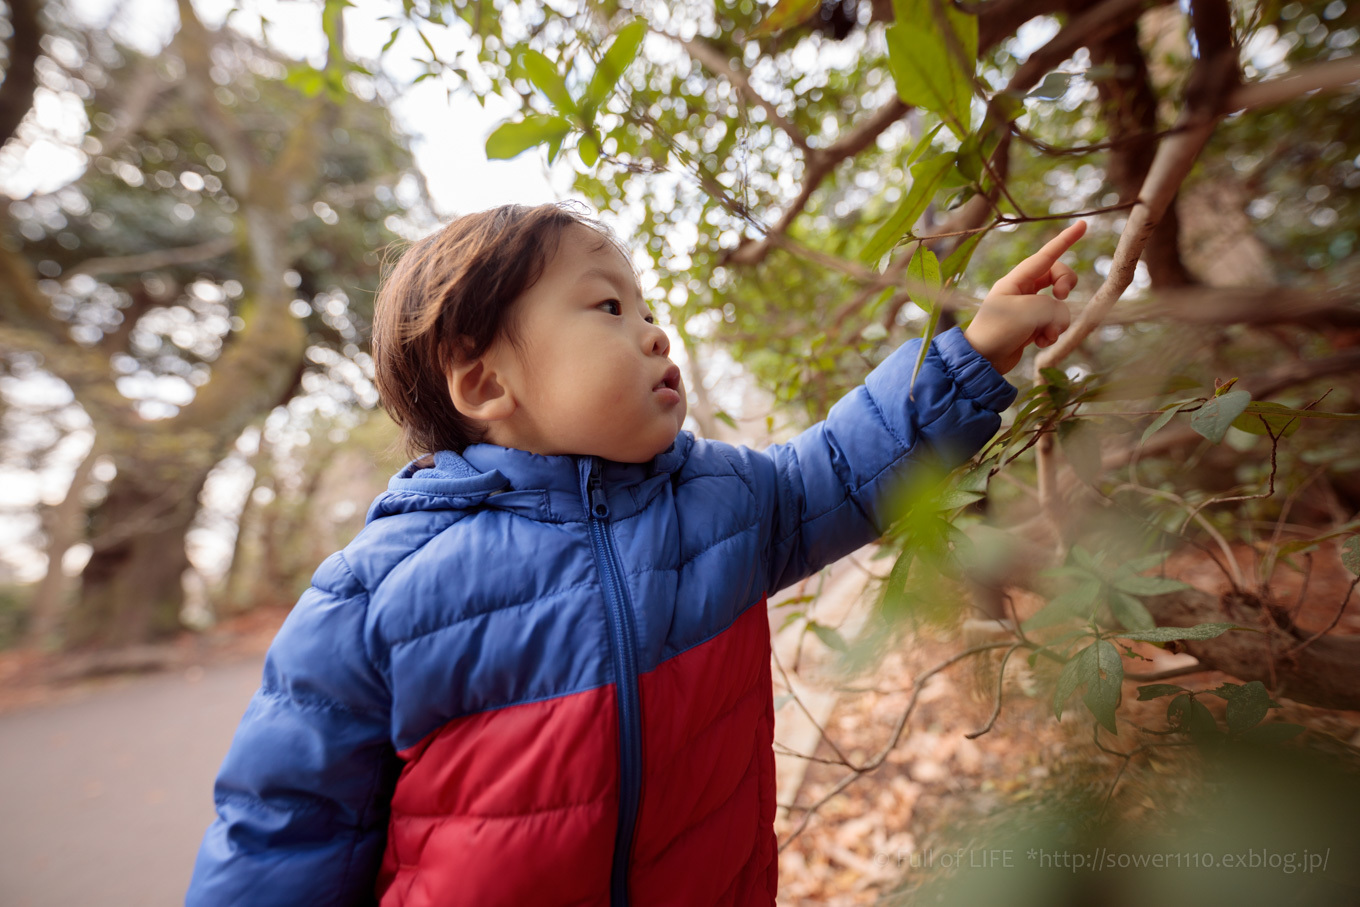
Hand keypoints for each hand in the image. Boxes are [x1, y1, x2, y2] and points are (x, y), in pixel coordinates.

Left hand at [964, 220, 1085, 374]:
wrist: (982, 361)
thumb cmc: (997, 332)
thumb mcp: (1027, 313)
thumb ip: (1050, 306)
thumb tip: (1059, 317)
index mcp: (1015, 280)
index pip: (1045, 255)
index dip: (1065, 240)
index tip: (1083, 225)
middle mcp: (1021, 291)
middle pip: (1057, 276)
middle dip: (1065, 287)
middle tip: (1061, 297)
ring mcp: (1027, 309)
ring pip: (1058, 305)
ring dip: (1058, 321)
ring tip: (1045, 334)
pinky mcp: (1031, 326)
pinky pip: (1052, 323)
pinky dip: (1051, 333)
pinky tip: (1040, 343)